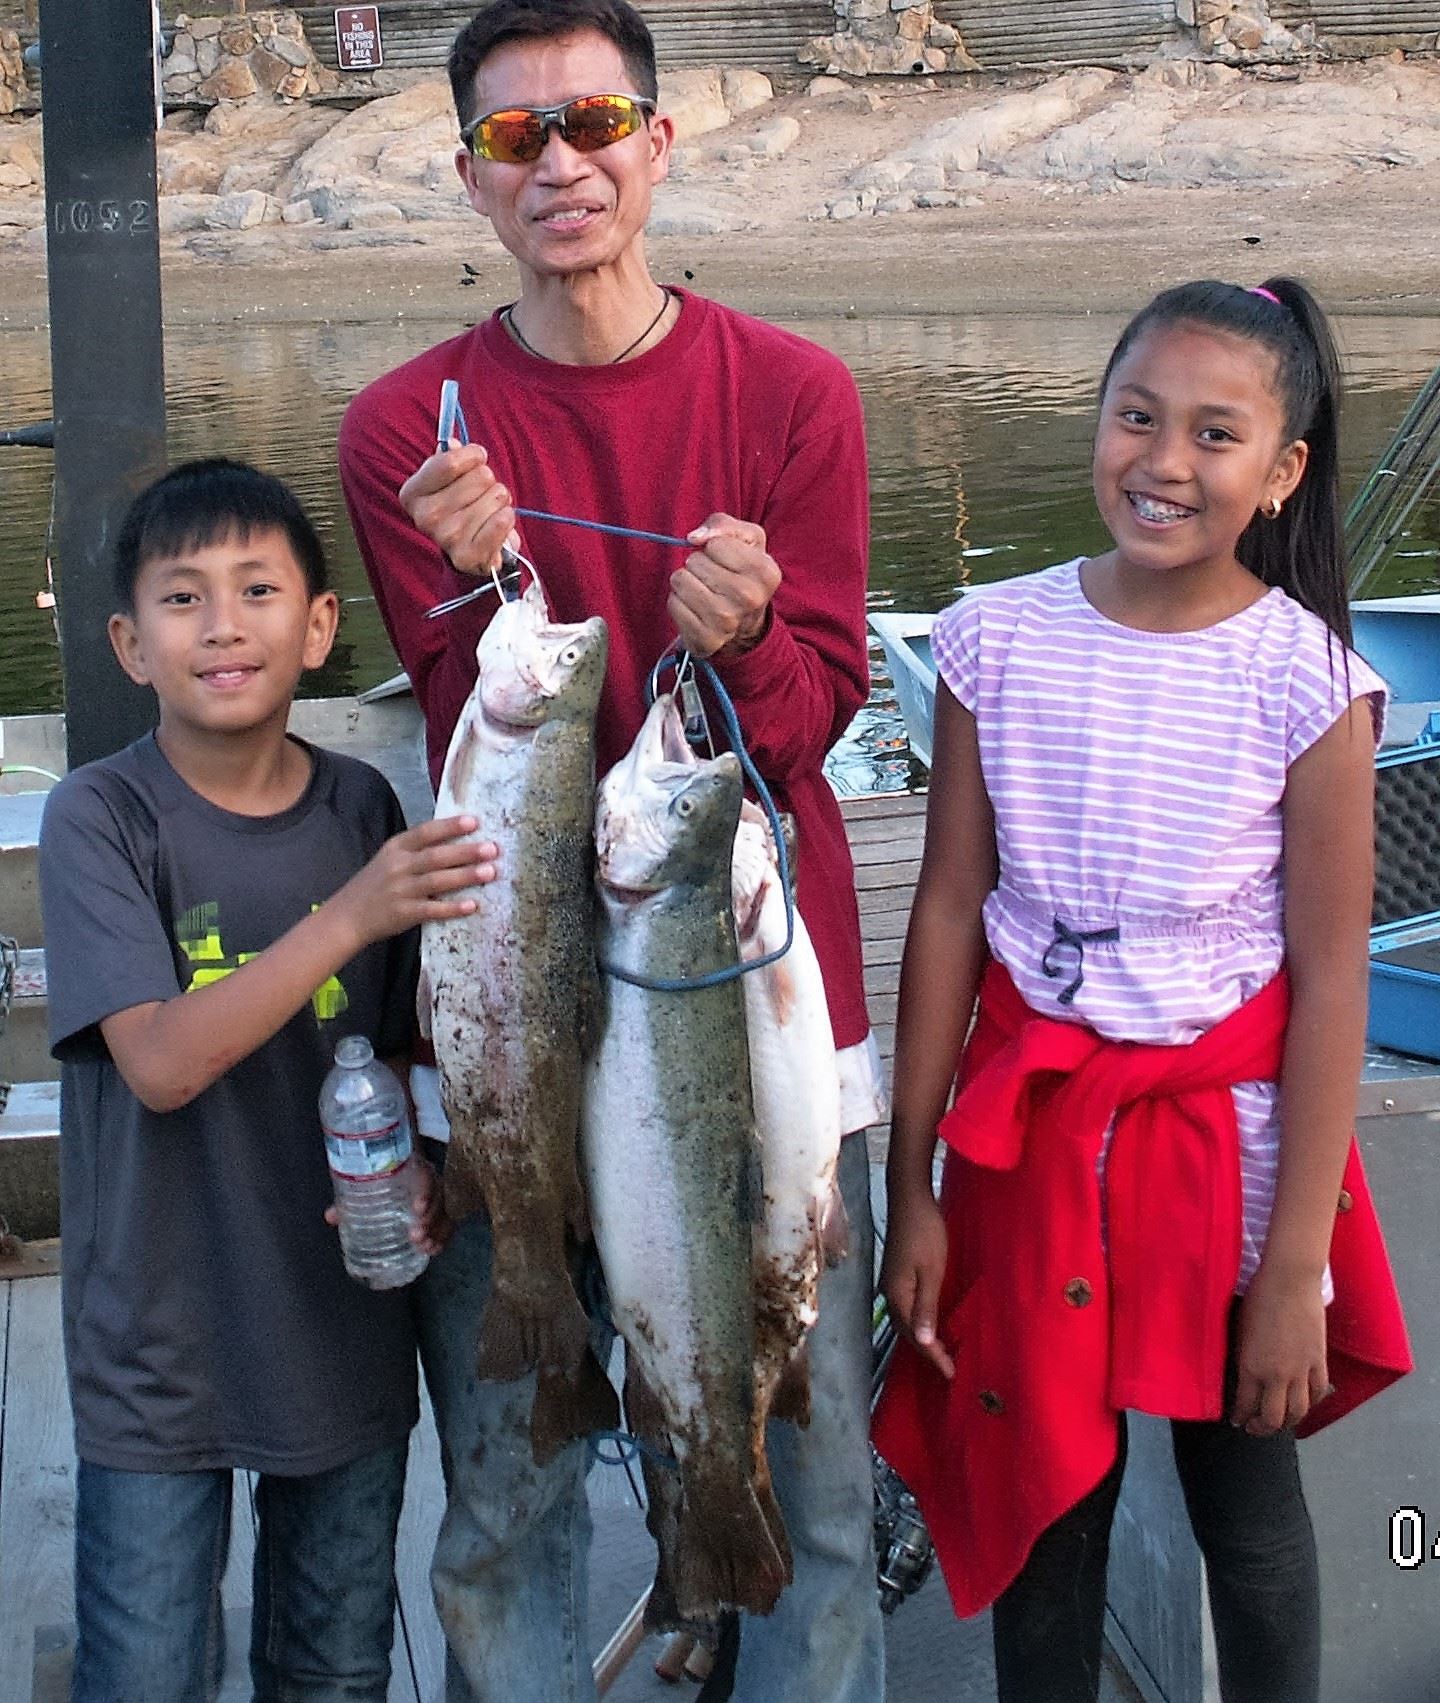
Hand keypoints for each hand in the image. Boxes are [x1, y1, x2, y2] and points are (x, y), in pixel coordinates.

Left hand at [323, 1155, 451, 1254]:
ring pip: (446, 1212)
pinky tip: (434, 1250)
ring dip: (438, 1231)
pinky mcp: (442, 1210)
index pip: (426, 1176)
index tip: (417, 1208)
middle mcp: (430, 1180)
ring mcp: (438, 1195)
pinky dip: (444, 1237)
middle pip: (439, 1198)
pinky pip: (449, 1222)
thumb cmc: (382, 1178)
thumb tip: (331, 1216)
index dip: (425, 1192)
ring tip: (424, 1247)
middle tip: (415, 1236)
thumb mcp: (367, 1186)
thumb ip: (351, 1200)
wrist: (397, 1168)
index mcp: (414, 1169)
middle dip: (430, 1219)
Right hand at [329, 816, 498, 950]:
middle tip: (492, 848)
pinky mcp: (403, 913)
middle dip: (466, 851)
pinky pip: (432, 910)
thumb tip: (456, 842)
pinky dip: (452, 908)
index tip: (474, 821)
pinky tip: (472, 905)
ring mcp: (400, 890)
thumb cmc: (374, 885)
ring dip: (465, 876)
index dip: (450, 826)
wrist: (347, 916)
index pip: (425, 833)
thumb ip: (416, 851)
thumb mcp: (389, 860)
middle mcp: (398, 866)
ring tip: (490, 872)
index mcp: (395, 848)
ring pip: (437, 880)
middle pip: (436, 856)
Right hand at [399, 442, 516, 576]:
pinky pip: (503, 520)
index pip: (450, 461)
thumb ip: (450, 457)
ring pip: (496, 496)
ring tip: (489, 513)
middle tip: (482, 496)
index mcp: (413, 493)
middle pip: (480, 477)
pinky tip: (498, 524)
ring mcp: (447, 538)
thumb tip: (452, 443)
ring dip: (499, 502)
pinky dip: (507, 518)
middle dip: (489, 482)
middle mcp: (425, 517)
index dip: (473, 455)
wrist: (472, 553)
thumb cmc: (462, 508)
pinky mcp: (470, 556)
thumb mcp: (450, 479)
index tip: (478, 458)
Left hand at [669, 514, 780, 659]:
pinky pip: (673, 604)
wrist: (745, 622)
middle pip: (694, 561)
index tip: (725, 560)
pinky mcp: (705, 639)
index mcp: (766, 572)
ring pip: (680, 580)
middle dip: (698, 564)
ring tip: (703, 591)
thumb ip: (722, 524)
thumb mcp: (746, 539)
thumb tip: (694, 537)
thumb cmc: (742, 572)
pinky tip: (695, 608)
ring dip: (686, 582)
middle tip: (713, 578)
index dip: (714, 547)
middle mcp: (750, 598)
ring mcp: (727, 622)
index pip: (715, 543)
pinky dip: (679, 602)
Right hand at [880, 1184, 954, 1379]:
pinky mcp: (896, 1273)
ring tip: (940, 1352)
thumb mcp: (931, 1271)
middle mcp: (890, 1293)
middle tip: (948, 1368)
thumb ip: (926, 1307)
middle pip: (907, 1331)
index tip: (951, 1374)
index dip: (933, 1357)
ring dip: (922, 1337)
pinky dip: (919, 1320)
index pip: (915, 1336)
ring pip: (905, 1319)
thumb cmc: (924, 1232)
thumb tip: (924, 1342)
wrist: (909, 1198)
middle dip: (927, 1352)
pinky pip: (907, 1306)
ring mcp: (891, 1282)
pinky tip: (929, 1321)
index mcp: (897, 1295)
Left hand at [1231, 1265, 1329, 1434]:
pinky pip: (1317, 1392)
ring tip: (1279, 1422)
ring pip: (1298, 1411)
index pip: (1245, 1405)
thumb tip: (1243, 1374)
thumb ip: (1243, 1356)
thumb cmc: (1258, 1297)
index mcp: (1251, 1366)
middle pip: (1273, 1418)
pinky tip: (1303, 1403)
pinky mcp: (1319, 1361)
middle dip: (1261, 1429)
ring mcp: (1301, 1370)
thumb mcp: (1240, 1330)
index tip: (1235, 1420)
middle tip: (1254, 1429)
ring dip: (1287, 1422)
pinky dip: (1310, 1403)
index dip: (1239, 1417)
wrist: (1290, 1280)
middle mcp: (1277, 1375)